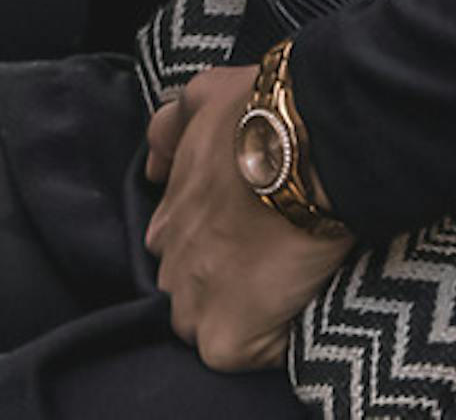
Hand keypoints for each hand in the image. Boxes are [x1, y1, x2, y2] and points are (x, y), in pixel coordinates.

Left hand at [142, 63, 357, 372]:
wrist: (301, 147)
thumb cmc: (257, 118)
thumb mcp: (203, 98)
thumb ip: (171, 129)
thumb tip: (154, 166)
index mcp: (167, 220)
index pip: (178, 252)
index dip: (215, 250)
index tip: (247, 239)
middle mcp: (168, 265)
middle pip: (192, 297)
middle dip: (225, 289)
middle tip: (272, 266)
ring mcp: (191, 305)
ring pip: (213, 331)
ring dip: (247, 319)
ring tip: (287, 290)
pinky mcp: (225, 339)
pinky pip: (251, 356)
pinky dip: (277, 341)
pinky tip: (300, 307)